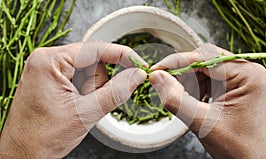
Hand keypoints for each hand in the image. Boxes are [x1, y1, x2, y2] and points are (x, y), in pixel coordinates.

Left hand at [0, 41, 146, 157]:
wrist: (21, 155)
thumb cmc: (42, 137)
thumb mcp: (86, 113)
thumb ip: (116, 91)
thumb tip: (137, 74)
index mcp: (49, 61)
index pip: (96, 49)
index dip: (122, 56)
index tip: (139, 65)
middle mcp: (47, 59)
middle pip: (93, 61)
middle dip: (98, 84)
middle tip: (88, 104)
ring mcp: (48, 69)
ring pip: (89, 71)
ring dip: (91, 91)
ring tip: (77, 108)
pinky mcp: (51, 78)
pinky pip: (80, 78)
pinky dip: (85, 93)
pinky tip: (74, 106)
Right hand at [149, 44, 265, 157]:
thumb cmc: (237, 148)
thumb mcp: (203, 123)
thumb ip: (176, 99)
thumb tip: (157, 77)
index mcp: (247, 74)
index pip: (205, 57)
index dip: (177, 62)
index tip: (157, 69)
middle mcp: (247, 71)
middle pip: (205, 61)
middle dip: (184, 74)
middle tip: (166, 86)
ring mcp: (242, 79)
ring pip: (205, 70)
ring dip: (190, 83)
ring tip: (188, 102)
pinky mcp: (236, 87)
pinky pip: (210, 79)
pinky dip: (197, 89)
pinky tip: (196, 103)